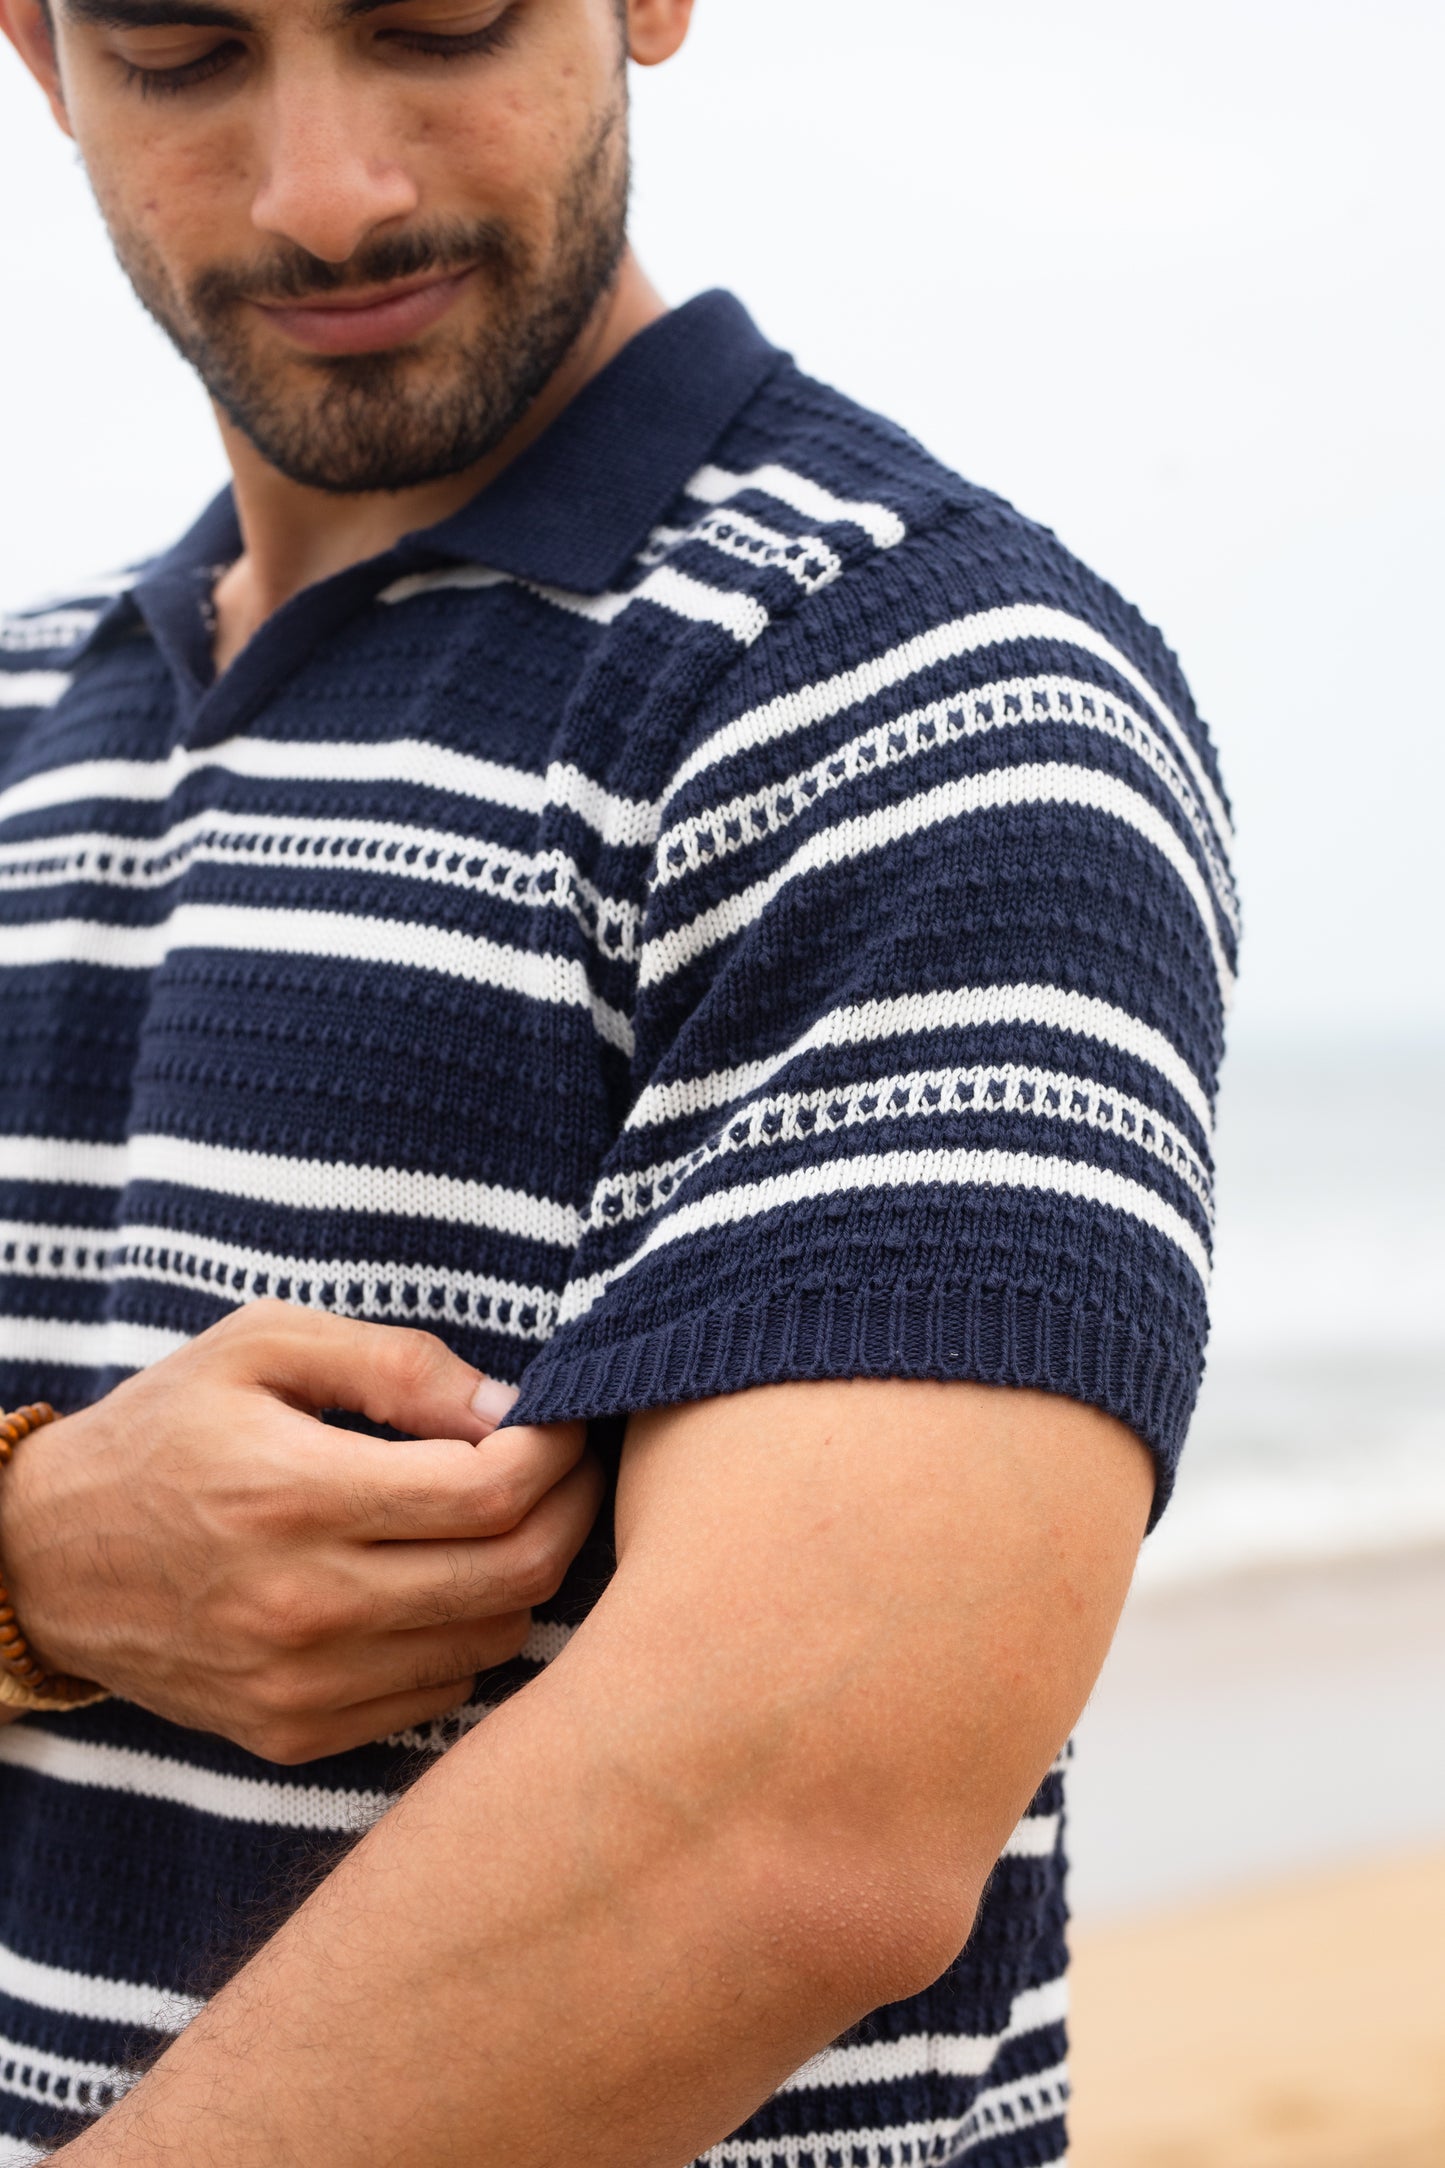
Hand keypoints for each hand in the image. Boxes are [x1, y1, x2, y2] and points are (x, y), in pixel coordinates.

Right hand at [0, 1303, 598, 1760]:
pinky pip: (440, 1697)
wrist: (44, 1558)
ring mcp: (298, 1683)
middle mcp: (301, 1603)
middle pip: (512, 1576)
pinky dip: (466, 1638)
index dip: (555, 1452)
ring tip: (510, 1520)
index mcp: (295, 1494)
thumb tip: (508, 1406)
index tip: (564, 1422)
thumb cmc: (164, 1431)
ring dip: (525, 1577)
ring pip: (491, 1644)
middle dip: (572, 1511)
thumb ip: (394, 1364)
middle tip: (573, 1469)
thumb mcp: (261, 1345)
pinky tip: (443, 1583)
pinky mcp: (291, 1734)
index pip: (489, 1493)